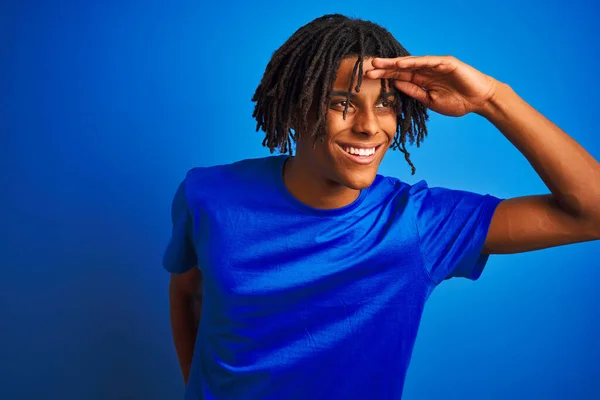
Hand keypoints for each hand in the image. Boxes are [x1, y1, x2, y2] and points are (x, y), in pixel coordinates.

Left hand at [367, 56, 498, 116]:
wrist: (480, 101)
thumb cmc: (457, 102)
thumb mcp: (430, 101)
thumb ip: (414, 92)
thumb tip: (396, 85)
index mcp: (421, 80)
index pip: (398, 77)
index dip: (384, 77)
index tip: (368, 78)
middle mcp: (426, 70)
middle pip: (401, 68)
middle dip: (384, 68)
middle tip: (367, 68)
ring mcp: (435, 65)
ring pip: (411, 62)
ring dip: (395, 63)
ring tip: (380, 63)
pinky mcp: (446, 63)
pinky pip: (427, 61)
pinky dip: (414, 62)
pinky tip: (401, 64)